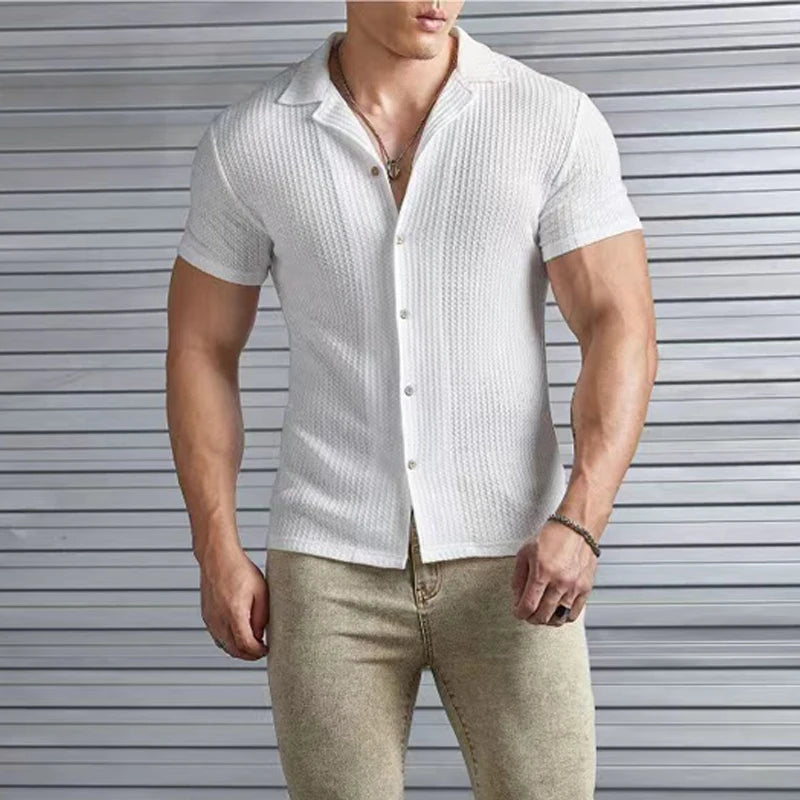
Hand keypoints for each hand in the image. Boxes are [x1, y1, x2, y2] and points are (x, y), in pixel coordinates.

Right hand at [199, 542, 268, 659]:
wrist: (218, 558)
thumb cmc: (239, 570)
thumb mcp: (260, 591)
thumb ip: (262, 615)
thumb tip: (260, 634)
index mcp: (234, 613)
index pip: (246, 645)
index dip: (258, 652)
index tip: (266, 650)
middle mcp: (219, 619)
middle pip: (233, 651)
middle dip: (249, 655)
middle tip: (260, 651)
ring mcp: (210, 619)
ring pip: (224, 646)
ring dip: (238, 650)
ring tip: (251, 645)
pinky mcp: (207, 617)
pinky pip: (217, 637)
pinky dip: (228, 642)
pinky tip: (237, 636)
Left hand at [510, 519, 597, 625]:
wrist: (577, 527)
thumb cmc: (551, 537)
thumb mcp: (525, 553)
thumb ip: (518, 578)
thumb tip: (517, 598)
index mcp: (542, 572)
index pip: (528, 605)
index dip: (519, 613)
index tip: (517, 611)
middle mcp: (560, 582)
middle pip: (543, 615)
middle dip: (531, 618)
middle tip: (528, 613)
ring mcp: (574, 587)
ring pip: (558, 618)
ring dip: (547, 620)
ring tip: (541, 613)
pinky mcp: (586, 588)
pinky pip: (573, 614)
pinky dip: (563, 617)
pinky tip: (556, 611)